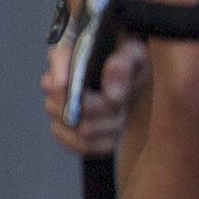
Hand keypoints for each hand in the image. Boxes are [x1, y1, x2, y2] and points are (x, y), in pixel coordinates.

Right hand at [43, 30, 143, 156]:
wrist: (142, 91)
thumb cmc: (137, 67)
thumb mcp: (139, 57)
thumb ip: (125, 64)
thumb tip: (111, 93)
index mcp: (74, 53)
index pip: (58, 58)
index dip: (60, 71)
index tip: (67, 83)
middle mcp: (58, 80)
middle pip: (67, 102)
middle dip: (101, 108)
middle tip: (122, 106)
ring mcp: (57, 107)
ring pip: (76, 127)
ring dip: (106, 126)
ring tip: (122, 117)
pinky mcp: (64, 132)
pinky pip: (74, 145)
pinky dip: (99, 144)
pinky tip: (114, 135)